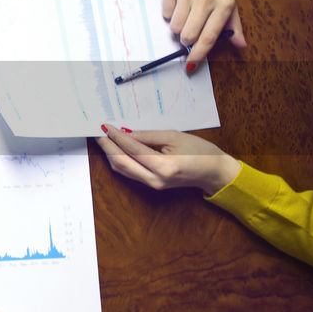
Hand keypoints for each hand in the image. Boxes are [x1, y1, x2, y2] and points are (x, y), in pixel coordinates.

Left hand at [96, 125, 240, 193]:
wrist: (214, 172)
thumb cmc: (200, 151)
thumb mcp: (174, 136)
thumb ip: (148, 136)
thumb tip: (125, 133)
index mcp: (164, 166)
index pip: (132, 149)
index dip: (116, 136)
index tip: (105, 126)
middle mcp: (155, 179)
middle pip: (121, 162)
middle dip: (107, 146)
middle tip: (98, 132)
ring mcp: (153, 185)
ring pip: (122, 169)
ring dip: (110, 154)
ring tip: (103, 138)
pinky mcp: (152, 185)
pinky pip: (130, 173)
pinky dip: (120, 160)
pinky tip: (115, 149)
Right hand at [163, 0, 246, 69]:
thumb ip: (234, 24)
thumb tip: (241, 45)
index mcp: (224, 5)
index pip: (209, 37)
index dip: (199, 54)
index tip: (191, 64)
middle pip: (188, 35)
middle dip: (186, 39)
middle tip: (190, 31)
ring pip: (174, 26)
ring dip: (178, 26)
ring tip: (185, 13)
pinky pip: (165, 13)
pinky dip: (170, 12)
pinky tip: (179, 1)